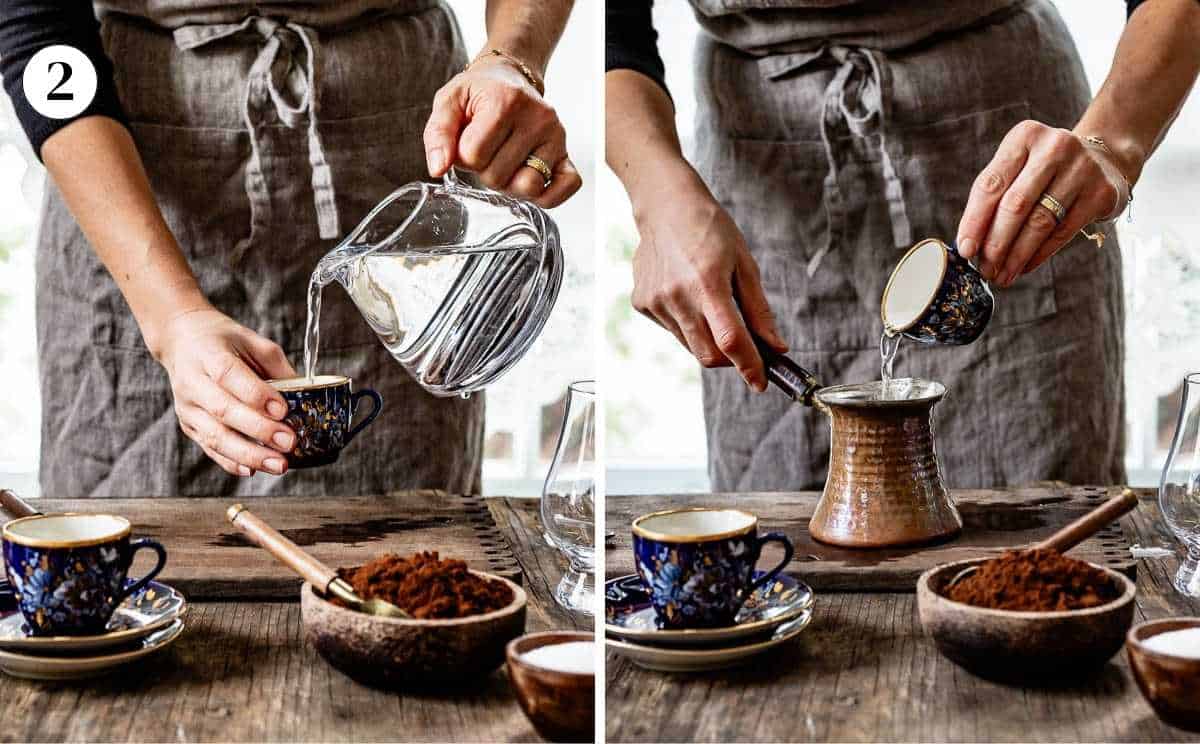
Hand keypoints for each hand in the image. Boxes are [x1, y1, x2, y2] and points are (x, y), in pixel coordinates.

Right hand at [153, 307, 297, 476]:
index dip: (255, 394)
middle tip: (289, 442)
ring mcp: (188, 407)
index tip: (282, 410)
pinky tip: (252, 470)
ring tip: (278, 465)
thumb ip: (277, 367)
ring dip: (248, 454)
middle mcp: (193, 383)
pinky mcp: (189, 425)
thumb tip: (306, 395)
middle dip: (259, 430)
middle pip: (223, 410)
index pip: (229, 375)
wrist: (182, 341)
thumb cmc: (224, 341)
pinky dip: (231, 462)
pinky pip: (209, 448)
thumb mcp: (253, 340)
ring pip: (215, 436)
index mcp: (209, 354)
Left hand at [423, 53, 581, 207]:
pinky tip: (531, 184)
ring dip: (510, 185)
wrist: (511, 78)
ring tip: (506, 163)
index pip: (473, 155)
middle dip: (484, 171)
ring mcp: (556, 137)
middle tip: (488, 150)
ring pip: (527, 188)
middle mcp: (537, 118)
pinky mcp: (566, 153)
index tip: (468, 140)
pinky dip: (549, 196)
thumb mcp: (449, 101)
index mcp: (505, 101)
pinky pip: (568, 186)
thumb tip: (438, 168)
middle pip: (497, 177)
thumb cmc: (480, 92)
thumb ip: (438, 134)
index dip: (462, 156)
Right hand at [630, 169, 787, 391]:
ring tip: (711, 303)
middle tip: (744, 345)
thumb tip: (775, 347)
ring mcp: (656, 301)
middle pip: (708, 354)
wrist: (665, 205)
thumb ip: (758, 310)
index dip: (749, 366)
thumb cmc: (710, 229)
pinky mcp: (642, 304)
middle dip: (730, 359)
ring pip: (690, 345)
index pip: (731, 340)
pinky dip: (688, 324)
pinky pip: (672, 330)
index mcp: (708, 282)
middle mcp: (677, 296)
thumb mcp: (744, 263)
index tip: (761, 382)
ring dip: (708, 339)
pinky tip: (687, 294)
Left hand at [956, 120, 1129, 285]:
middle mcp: (1055, 146)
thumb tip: (968, 244)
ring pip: (1039, 222)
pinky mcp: (1101, 193)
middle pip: (1015, 205)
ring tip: (1002, 275)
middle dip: (995, 243)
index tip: (965, 250)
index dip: (974, 220)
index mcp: (1024, 136)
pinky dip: (1038, 254)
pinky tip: (1024, 267)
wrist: (1104, 162)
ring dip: (1016, 255)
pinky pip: (1062, 232)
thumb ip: (994, 199)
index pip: (991, 184)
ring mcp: (1082, 168)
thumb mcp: (1018, 169)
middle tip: (985, 269)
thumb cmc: (1044, 171)